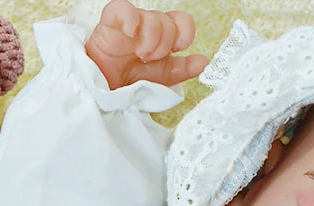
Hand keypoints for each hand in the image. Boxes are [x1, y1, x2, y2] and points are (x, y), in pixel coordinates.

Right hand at [85, 0, 207, 88]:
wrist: (108, 89)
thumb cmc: (134, 80)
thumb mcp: (164, 77)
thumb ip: (185, 69)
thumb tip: (205, 62)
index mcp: (164, 36)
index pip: (183, 21)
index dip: (184, 33)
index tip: (177, 49)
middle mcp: (149, 26)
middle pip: (167, 22)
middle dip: (163, 44)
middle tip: (150, 58)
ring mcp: (131, 23)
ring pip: (151, 17)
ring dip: (150, 40)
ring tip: (140, 55)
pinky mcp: (112, 21)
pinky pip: (124, 9)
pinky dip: (130, 21)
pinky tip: (130, 35)